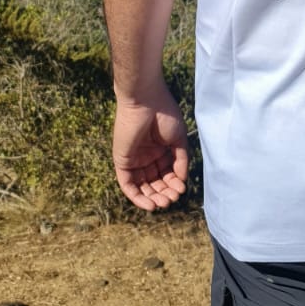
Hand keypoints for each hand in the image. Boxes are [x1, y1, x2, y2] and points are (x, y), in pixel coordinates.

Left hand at [112, 89, 189, 211]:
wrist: (146, 101)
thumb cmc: (165, 115)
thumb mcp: (178, 140)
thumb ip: (180, 161)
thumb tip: (182, 182)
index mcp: (160, 150)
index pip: (167, 174)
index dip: (174, 184)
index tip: (182, 189)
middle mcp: (146, 156)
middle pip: (155, 182)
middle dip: (164, 193)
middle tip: (172, 199)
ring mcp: (134, 159)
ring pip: (142, 187)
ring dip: (153, 198)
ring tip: (164, 203)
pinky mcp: (122, 162)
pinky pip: (128, 185)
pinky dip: (137, 197)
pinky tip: (150, 204)